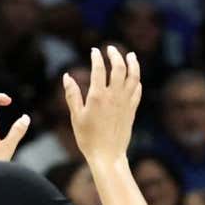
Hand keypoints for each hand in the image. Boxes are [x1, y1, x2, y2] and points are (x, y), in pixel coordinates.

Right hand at [63, 46, 141, 162]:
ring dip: (133, 63)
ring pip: (133, 76)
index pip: (99, 69)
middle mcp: (114, 96)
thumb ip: (72, 95)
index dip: (97, 57)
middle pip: (119, 68)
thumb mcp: (76, 116)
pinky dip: (136, 80)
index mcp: (98, 96)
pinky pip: (137, 91)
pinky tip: (134, 77)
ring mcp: (126, 103)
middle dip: (115, 55)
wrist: (108, 155)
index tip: (94, 51)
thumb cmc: (88, 138)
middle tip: (110, 49)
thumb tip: (67, 76)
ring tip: (130, 55)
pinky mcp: (132, 110)